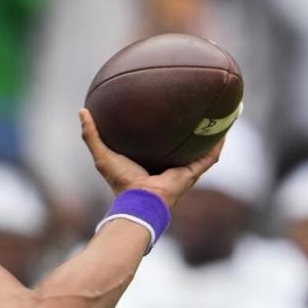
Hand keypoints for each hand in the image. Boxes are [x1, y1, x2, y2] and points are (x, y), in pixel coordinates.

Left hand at [79, 108, 223, 207]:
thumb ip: (91, 134)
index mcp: (149, 159)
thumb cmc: (120, 181)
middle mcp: (168, 163)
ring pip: (201, 148)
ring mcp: (182, 170)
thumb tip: (81, 111)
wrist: (138, 201)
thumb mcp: (102, 153)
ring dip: (211, 134)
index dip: (162, 126)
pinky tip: (225, 129)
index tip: (165, 108)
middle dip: (190, 127)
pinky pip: (209, 157)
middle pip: (182, 142)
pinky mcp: (191, 173)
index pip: (158, 140)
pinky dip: (218, 144)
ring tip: (219, 115)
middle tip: (196, 106)